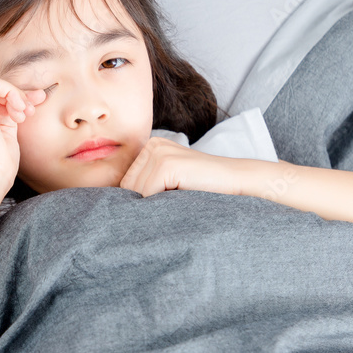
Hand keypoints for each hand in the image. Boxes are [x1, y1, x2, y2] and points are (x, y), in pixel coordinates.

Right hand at [0, 76, 46, 191]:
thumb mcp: (7, 135)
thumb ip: (12, 116)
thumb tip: (33, 98)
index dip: (15, 100)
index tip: (32, 110)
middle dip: (18, 96)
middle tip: (32, 110)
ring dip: (16, 96)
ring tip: (24, 115)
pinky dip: (11, 92)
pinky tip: (18, 109)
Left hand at [119, 136, 246, 196]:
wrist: (238, 183)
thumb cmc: (205, 190)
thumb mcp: (170, 184)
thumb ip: (146, 187)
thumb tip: (113, 208)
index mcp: (151, 147)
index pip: (126, 183)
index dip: (141, 200)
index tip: (163, 202)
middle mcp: (152, 145)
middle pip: (127, 187)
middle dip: (145, 203)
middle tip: (174, 201)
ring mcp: (159, 153)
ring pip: (136, 193)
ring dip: (155, 205)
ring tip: (179, 199)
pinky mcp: (166, 164)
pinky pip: (147, 195)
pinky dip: (161, 205)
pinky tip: (182, 198)